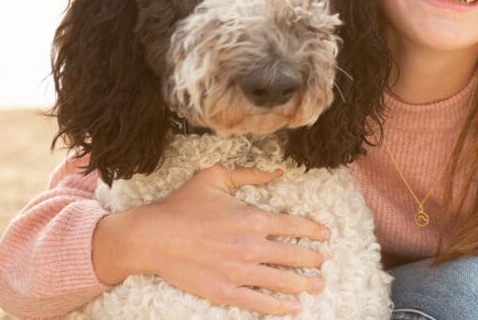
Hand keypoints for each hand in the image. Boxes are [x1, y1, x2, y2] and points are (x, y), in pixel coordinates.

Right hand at [93, 164, 329, 315]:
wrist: (151, 237)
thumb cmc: (182, 204)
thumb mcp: (216, 177)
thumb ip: (250, 174)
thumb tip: (278, 171)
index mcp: (253, 218)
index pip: (295, 226)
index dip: (315, 231)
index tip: (326, 235)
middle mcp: (251, 246)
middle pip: (294, 254)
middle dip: (314, 259)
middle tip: (324, 262)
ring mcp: (239, 271)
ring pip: (281, 280)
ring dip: (304, 284)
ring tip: (318, 286)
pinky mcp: (224, 291)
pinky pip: (258, 302)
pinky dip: (278, 307)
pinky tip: (293, 309)